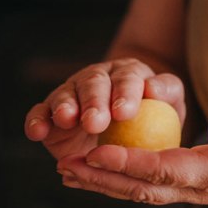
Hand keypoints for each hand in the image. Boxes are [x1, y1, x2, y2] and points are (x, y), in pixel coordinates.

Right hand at [24, 58, 185, 159]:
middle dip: (93, 102)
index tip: (124, 113)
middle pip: (93, 83)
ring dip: (64, 107)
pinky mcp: (51, 115)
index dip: (124, 93)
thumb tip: (154, 88)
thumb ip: (167, 92)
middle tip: (94, 122)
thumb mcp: (171, 105)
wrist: (129, 133)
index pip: (127, 78)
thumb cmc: (156, 119)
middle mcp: (96, 79)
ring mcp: (72, 95)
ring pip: (65, 95)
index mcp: (128, 73)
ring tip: (66, 119)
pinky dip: (36, 121)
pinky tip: (36, 132)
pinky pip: (40, 114)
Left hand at [56, 108, 207, 204]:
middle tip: (65, 168)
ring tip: (71, 173)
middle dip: (103, 180)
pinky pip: (153, 185)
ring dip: (106, 184)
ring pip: (144, 191)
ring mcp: (199, 190)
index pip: (163, 170)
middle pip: (143, 189)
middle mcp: (202, 189)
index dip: (127, 164)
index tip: (95, 154)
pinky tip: (104, 171)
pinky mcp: (197, 184)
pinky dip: (123, 179)